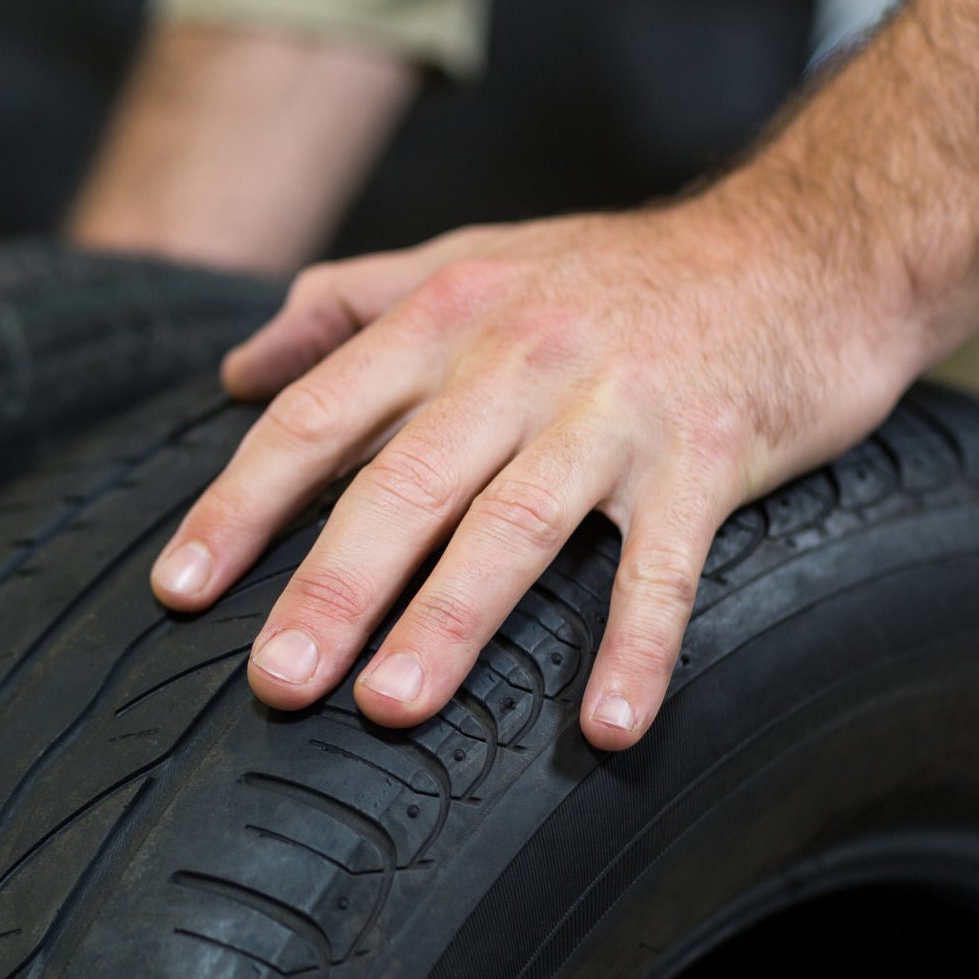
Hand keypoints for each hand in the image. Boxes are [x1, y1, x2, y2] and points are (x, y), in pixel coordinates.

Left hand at [149, 201, 921, 748]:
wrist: (798, 248)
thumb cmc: (609, 276)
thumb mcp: (468, 263)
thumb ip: (346, 307)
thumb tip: (237, 372)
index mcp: (446, 316)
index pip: (317, 415)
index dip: (242, 504)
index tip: (180, 588)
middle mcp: (520, 357)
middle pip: (404, 481)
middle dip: (333, 584)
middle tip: (276, 681)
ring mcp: (617, 407)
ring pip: (516, 522)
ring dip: (452, 619)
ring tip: (389, 707)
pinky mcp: (711, 454)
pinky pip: (666, 564)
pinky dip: (638, 646)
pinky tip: (606, 730)